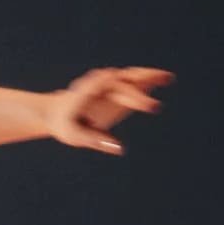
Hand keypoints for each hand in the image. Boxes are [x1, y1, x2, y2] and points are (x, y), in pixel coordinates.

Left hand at [46, 67, 171, 154]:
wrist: (55, 112)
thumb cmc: (64, 124)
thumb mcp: (75, 135)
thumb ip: (96, 140)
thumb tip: (120, 148)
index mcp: (90, 90)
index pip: (116, 89)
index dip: (134, 97)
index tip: (150, 106)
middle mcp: (101, 81)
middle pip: (126, 78)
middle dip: (144, 84)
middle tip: (162, 93)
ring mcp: (108, 82)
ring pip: (132, 76)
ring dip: (150, 76)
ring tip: (169, 77)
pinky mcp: (113, 87)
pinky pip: (133, 81)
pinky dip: (147, 79)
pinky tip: (163, 79)